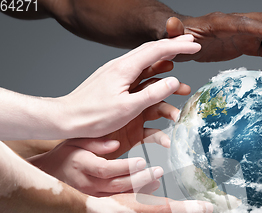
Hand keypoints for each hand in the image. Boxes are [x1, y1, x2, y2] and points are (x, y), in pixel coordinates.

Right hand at [29, 137, 164, 196]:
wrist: (49, 176)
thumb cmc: (65, 156)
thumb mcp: (75, 141)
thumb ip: (95, 143)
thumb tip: (115, 144)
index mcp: (82, 165)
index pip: (106, 169)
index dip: (125, 167)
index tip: (142, 161)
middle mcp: (87, 183)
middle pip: (116, 184)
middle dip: (139, 179)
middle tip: (157, 171)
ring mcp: (92, 195)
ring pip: (119, 196)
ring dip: (140, 190)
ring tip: (157, 181)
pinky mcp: (97, 201)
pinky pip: (118, 201)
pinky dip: (135, 197)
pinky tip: (149, 191)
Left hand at [58, 35, 199, 137]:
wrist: (65, 118)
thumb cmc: (93, 117)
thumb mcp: (128, 108)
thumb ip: (153, 94)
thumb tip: (174, 80)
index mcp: (125, 68)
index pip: (157, 51)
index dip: (179, 47)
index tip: (195, 46)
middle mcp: (120, 66)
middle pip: (151, 49)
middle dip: (173, 45)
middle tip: (191, 44)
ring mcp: (116, 72)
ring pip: (145, 60)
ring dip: (164, 58)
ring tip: (179, 60)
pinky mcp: (113, 81)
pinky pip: (137, 70)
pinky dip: (152, 68)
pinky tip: (157, 72)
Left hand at [165, 14, 261, 61]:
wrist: (176, 37)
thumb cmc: (171, 37)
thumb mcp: (168, 36)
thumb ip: (171, 31)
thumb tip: (170, 24)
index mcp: (219, 23)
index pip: (244, 24)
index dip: (261, 29)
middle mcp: (234, 24)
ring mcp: (240, 33)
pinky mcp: (242, 43)